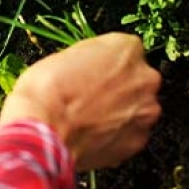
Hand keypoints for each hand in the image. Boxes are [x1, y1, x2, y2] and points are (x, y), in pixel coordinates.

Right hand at [0, 33, 161, 170]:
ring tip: (90, 121)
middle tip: (91, 98)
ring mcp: (145, 111)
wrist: (43, 131)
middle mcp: (144, 78)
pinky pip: (131, 134)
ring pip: (137, 109)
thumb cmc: (48, 93)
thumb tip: (91, 69)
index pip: (125, 51)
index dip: (105, 64)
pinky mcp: (139, 140)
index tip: (94, 73)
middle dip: (118, 90)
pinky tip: (93, 136)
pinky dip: (117, 136)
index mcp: (127, 49)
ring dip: (120, 114)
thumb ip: (91, 61)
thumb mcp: (64, 57)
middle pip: (137, 81)